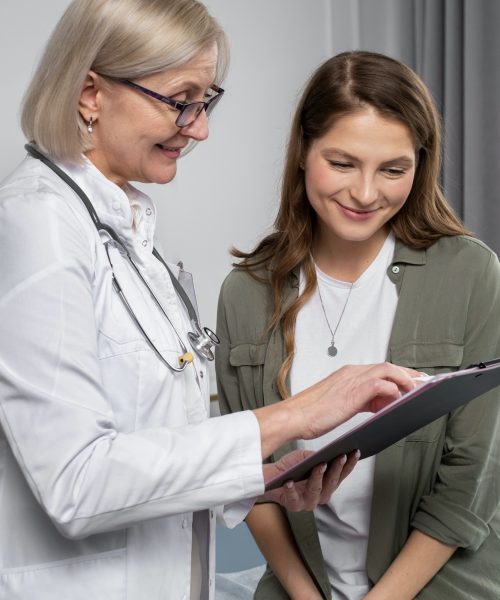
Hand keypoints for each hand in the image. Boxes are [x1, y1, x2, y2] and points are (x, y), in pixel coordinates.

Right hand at [254, 361, 419, 458]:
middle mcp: (351, 372)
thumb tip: (378, 405)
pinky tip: (396, 401)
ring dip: (404, 379)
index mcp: (347, 373)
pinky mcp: (354, 390)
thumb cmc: (312, 413)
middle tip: (422, 382)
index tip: (411, 380)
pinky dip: (393, 391)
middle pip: (387, 366)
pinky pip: (382, 384)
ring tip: (415, 391)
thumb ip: (360, 401)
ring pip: (387, 370)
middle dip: (407, 373)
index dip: (398, 373)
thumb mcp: (340, 404)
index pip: (379, 368)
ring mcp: (353, 379)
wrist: (295, 416)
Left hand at [261, 449, 358, 510]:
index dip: (350, 464)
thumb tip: (327, 453)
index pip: (342, 475)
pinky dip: (291, 489)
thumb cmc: (291, 468)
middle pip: (331, 483)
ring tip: (319, 465)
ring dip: (318, 477)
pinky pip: (293, 498)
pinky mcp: (293, 505)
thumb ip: (316, 457)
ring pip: (316, 490)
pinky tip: (290, 481)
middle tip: (340, 456)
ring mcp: (308, 502)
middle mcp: (320, 496)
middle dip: (337, 469)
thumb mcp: (305, 458)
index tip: (355, 452)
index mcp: (326, 485)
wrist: (271, 477)